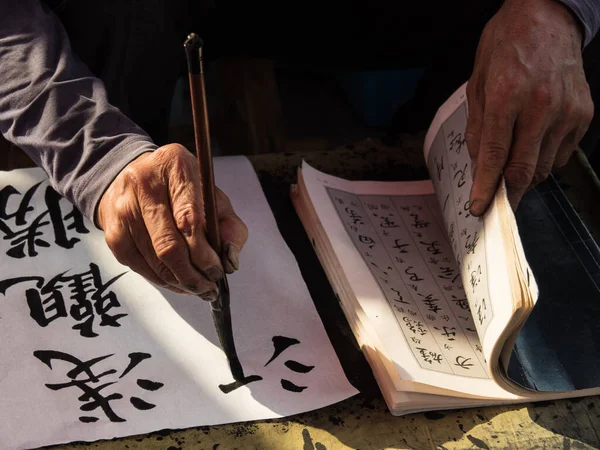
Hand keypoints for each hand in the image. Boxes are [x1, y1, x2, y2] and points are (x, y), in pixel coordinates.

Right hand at [97, 144, 247, 299]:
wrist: (136, 179)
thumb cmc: (183, 191)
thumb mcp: (213, 198)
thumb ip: (230, 227)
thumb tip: (230, 261)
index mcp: (176, 166)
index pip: (189, 220)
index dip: (204, 254)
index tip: (218, 272)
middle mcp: (144, 183)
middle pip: (169, 246)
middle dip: (193, 275)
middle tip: (210, 288)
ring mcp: (124, 208)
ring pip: (155, 261)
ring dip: (180, 282)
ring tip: (199, 288)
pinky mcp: (113, 232)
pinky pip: (141, 268)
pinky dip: (163, 281)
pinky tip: (178, 281)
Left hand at [466, 0, 593, 214]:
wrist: (548, 17)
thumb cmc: (506, 47)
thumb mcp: (478, 83)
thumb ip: (478, 128)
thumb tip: (479, 166)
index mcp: (507, 95)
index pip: (495, 155)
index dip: (486, 187)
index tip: (479, 207)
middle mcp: (540, 105)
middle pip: (524, 169)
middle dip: (507, 193)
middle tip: (496, 204)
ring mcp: (567, 111)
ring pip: (544, 167)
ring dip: (525, 176)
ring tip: (511, 169)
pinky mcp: (583, 114)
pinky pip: (562, 154)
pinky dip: (545, 159)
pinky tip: (534, 146)